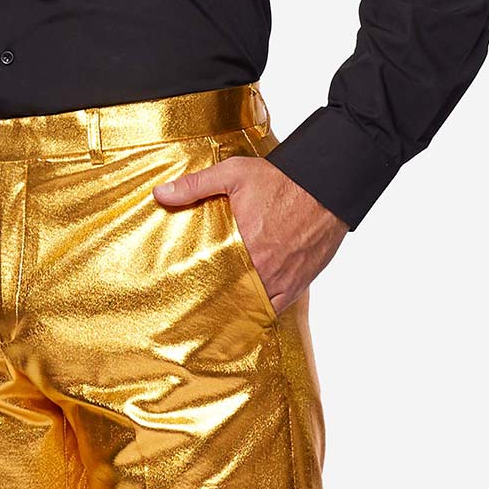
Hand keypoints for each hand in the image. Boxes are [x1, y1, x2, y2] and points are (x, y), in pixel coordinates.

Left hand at [155, 157, 346, 314]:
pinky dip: (260, 312)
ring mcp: (280, 281)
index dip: (196, 286)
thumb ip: (196, 185)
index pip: (210, 278)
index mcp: (242, 246)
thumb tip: (161, 193)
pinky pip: (274, 309)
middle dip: (214, 300)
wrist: (327, 186)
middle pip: (229, 296)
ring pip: (250, 306)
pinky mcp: (296, 286)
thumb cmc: (282, 180)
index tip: (182, 293)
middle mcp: (261, 269)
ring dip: (236, 308)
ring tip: (216, 314)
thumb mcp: (234, 174)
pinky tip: (245, 314)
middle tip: (195, 308)